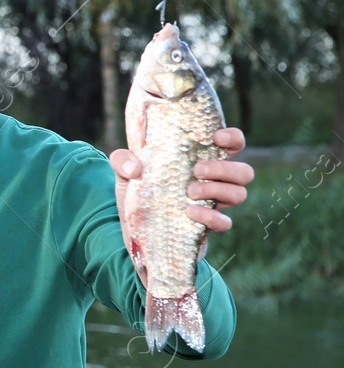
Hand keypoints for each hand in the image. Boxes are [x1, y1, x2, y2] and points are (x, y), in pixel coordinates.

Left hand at [110, 126, 252, 233]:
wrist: (131, 229)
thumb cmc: (137, 192)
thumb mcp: (123, 173)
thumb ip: (122, 161)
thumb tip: (134, 167)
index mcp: (201, 160)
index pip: (232, 144)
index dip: (232, 139)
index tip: (215, 138)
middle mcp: (214, 181)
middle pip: (244, 172)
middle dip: (224, 168)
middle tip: (196, 170)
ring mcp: (214, 204)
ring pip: (240, 194)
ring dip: (217, 190)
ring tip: (190, 192)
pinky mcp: (207, 226)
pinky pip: (225, 223)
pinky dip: (211, 217)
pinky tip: (190, 212)